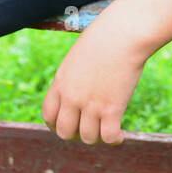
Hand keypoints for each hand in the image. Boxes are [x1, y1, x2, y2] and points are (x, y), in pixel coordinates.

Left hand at [41, 23, 147, 144]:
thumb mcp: (79, 57)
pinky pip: (109, 137)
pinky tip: (121, 135)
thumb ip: (74, 77)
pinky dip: (115, 140)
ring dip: (98, 138)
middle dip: (76, 135)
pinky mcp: (112, 108)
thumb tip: (80, 91)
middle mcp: (72, 96)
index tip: (69, 126)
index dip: (56, 125)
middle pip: (65, 132)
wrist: (123, 32)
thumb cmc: (104, 38)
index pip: (48, 116)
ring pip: (88, 138)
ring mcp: (91, 104)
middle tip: (90, 130)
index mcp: (60, 82)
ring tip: (107, 130)